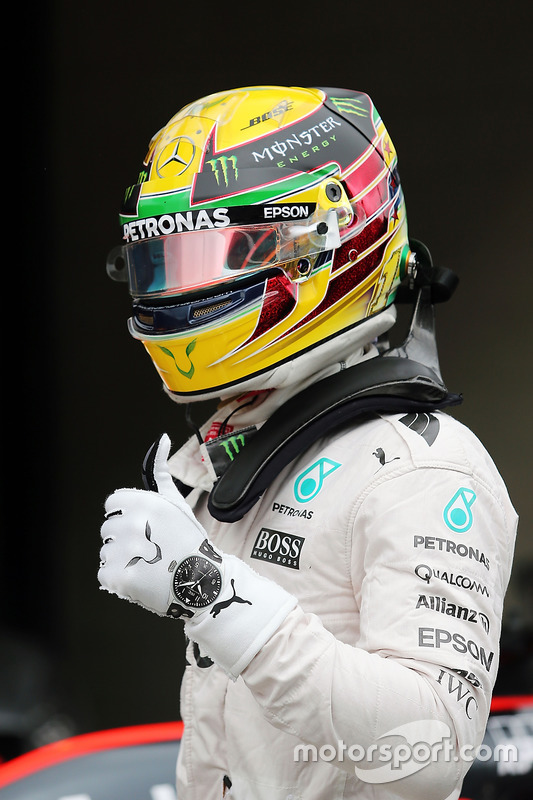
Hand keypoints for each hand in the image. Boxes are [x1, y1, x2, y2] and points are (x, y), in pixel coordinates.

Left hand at [98, 434, 210, 615]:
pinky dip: (120, 580)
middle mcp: (131, 524)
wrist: (203, 581)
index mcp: (143, 503)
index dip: (127, 517)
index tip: (143, 527)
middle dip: (125, 538)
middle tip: (151, 548)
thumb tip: (162, 439)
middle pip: (108, 529)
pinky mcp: (119, 577)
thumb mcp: (176, 501)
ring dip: (122, 559)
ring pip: (106, 552)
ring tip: (148, 564)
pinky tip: (141, 577)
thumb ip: (161, 470)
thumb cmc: (190, 542)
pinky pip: (105, 575)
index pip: (113, 504)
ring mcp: (124, 552)